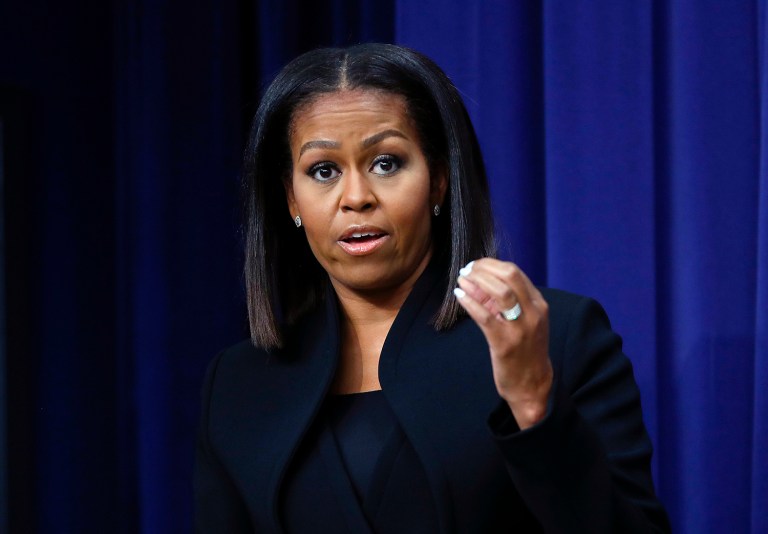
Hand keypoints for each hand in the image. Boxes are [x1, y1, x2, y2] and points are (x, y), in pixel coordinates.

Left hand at [453, 258, 552, 429]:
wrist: (532, 385)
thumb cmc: (525, 350)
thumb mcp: (523, 320)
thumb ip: (504, 302)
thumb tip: (478, 281)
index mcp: (538, 304)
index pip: (516, 272)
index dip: (492, 264)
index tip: (476, 265)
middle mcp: (533, 312)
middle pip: (509, 276)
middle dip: (484, 268)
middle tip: (467, 269)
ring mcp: (520, 328)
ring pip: (500, 292)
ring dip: (477, 281)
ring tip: (462, 279)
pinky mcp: (505, 343)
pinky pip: (485, 316)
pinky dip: (470, 301)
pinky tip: (459, 295)